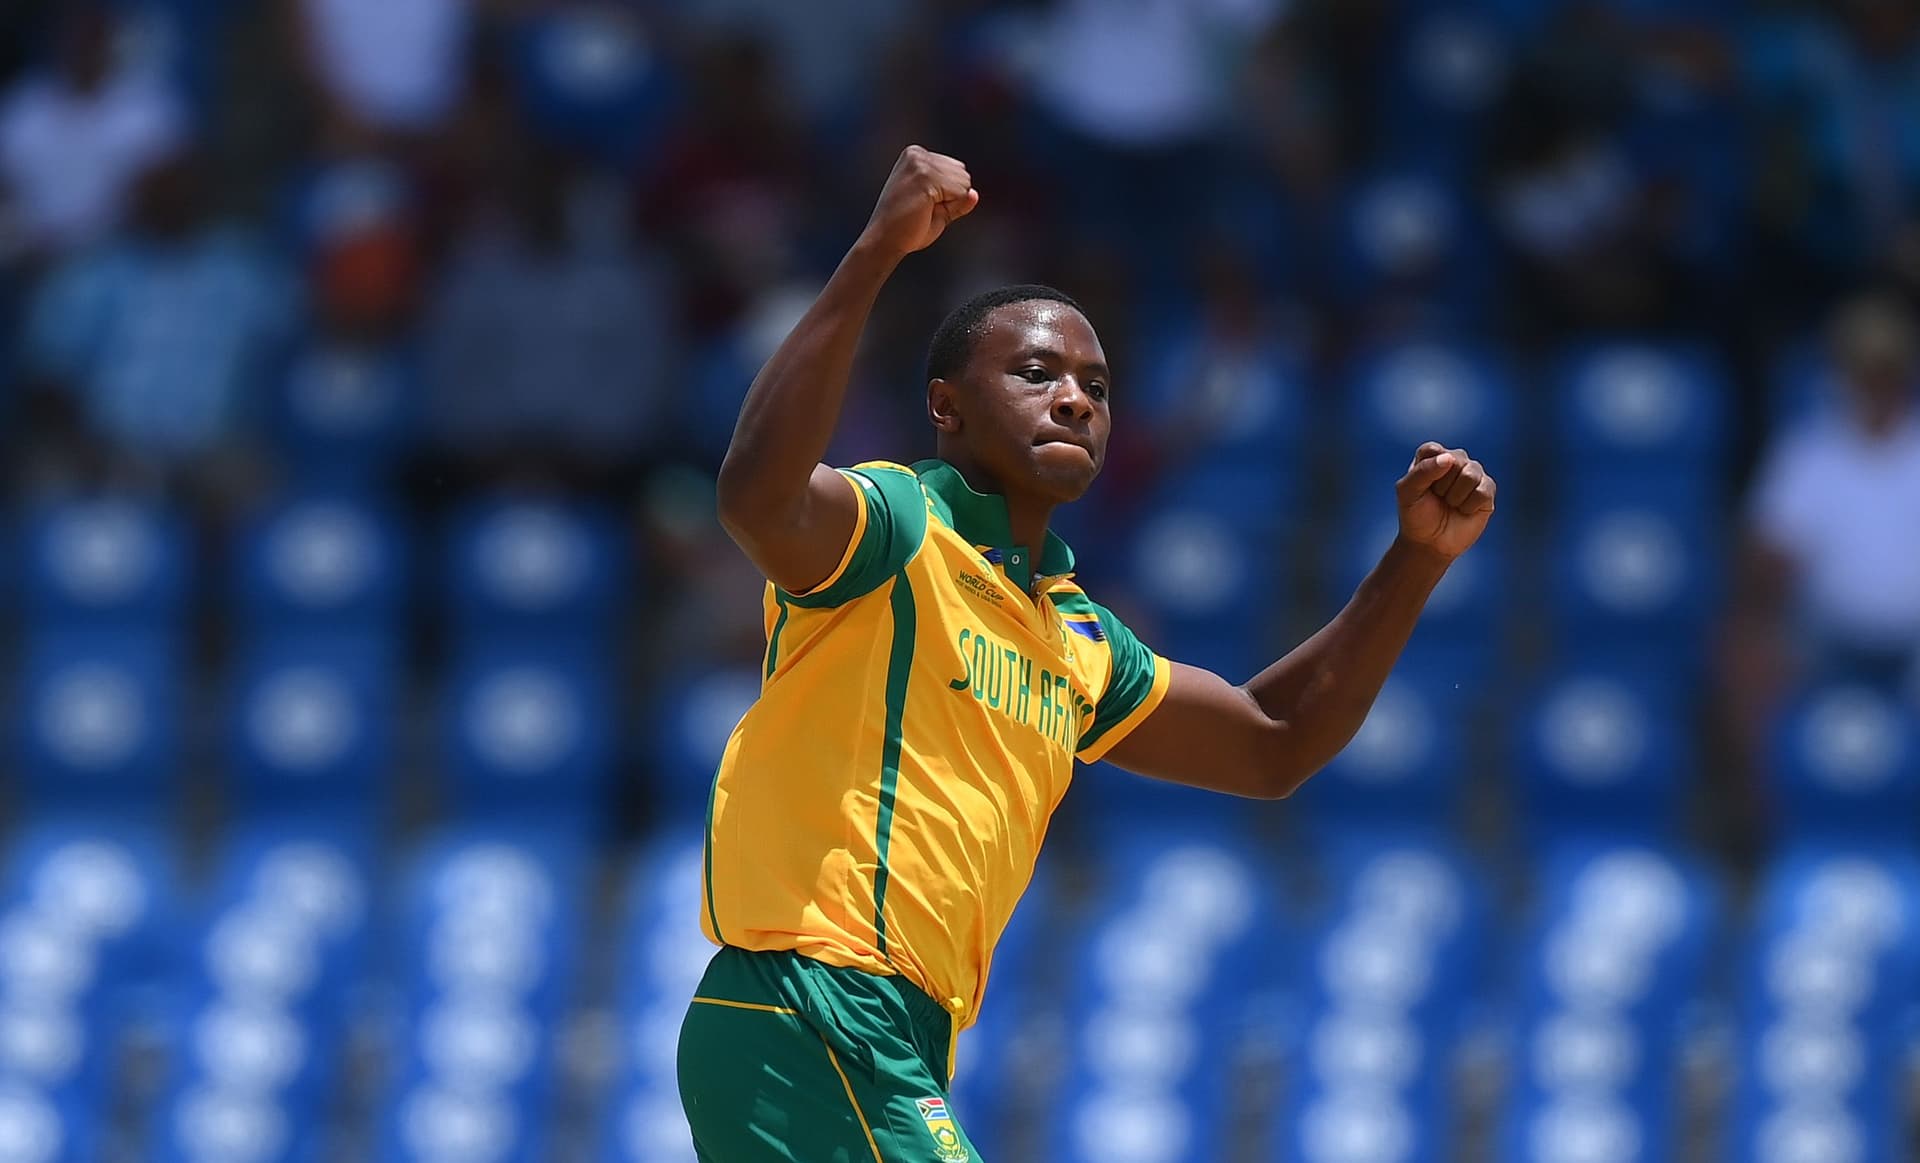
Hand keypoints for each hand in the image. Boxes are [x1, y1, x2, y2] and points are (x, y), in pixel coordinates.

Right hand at [859, 146, 978, 259]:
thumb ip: (957, 201)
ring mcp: (920, 163)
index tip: (922, 204)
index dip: (948, 195)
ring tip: (923, 209)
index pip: (957, 170)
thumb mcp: (938, 211)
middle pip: (963, 173)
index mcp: (916, 156)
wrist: (884, 241)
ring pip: (964, 182)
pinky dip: (949, 207)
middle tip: (923, 210)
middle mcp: (917, 153)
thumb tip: (974, 194)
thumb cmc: (906, 228)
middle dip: (951, 197)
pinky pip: (960, 192)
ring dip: (950, 203)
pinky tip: (924, 209)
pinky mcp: (924, 175)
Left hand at [1396, 442, 1496, 559]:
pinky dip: (1469, 506)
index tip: (1421, 487)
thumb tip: (1449, 458)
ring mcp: (1473, 474)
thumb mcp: (1408, 493)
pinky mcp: (1487, 490)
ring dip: (1455, 496)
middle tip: (1437, 498)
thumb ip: (1422, 471)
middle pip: (1454, 460)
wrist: (1430, 543)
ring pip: (1470, 475)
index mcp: (1432, 456)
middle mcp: (1455, 460)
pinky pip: (1483, 491)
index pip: (1432, 450)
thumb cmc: (1416, 515)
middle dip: (1441, 486)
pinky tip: (1463, 510)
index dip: (1427, 471)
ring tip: (1450, 504)